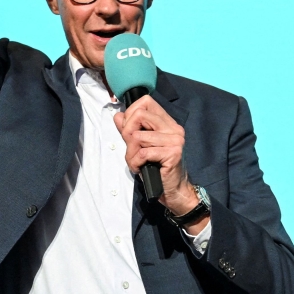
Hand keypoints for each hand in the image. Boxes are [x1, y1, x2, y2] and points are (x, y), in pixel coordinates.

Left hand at [113, 95, 198, 217]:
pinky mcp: (172, 153)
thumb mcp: (140, 146)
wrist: (173, 191)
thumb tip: (118, 116)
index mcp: (168, 123)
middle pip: (139, 115)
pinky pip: (143, 153)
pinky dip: (136, 162)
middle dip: (127, 132)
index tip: (128, 130)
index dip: (131, 113)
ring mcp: (175, 140)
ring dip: (131, 153)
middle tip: (130, 148)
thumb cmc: (157, 169)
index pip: (146, 102)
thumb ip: (130, 130)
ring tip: (137, 162)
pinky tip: (140, 168)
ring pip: (138, 136)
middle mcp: (174, 128)